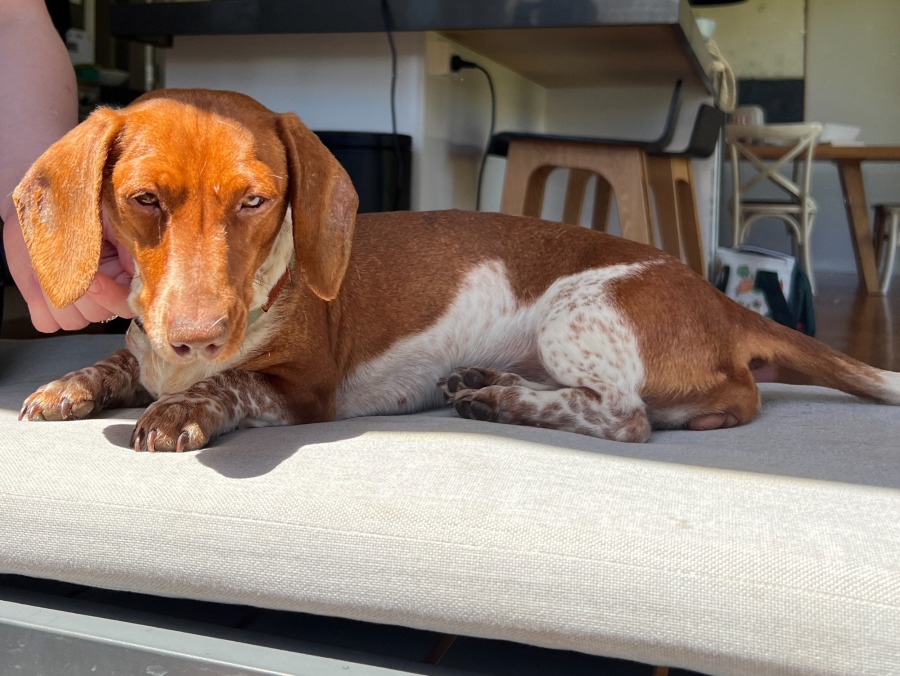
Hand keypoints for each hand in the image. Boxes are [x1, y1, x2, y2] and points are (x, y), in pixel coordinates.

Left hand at [3, 212, 134, 332]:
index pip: (131, 304)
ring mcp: (80, 302)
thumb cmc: (81, 202)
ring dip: (58, 296)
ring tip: (53, 265)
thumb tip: (136, 268)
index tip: (93, 277)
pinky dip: (41, 306)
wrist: (44, 199)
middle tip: (68, 264)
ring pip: (74, 322)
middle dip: (81, 293)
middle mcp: (109, 291)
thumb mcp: (112, 215)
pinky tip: (42, 282)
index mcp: (129, 274)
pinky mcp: (51, 306)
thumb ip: (129, 242)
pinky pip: (48, 323)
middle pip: (102, 315)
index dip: (112, 296)